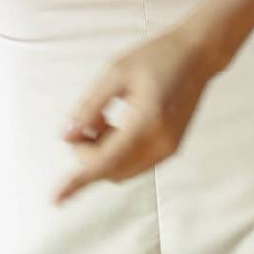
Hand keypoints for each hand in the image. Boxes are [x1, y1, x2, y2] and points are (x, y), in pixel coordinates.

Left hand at [55, 25, 213, 202]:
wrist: (198, 54)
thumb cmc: (156, 56)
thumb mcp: (116, 72)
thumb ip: (90, 106)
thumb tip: (65, 136)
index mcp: (146, 122)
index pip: (104, 162)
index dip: (77, 181)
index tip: (55, 198)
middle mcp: (160, 143)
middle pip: (109, 170)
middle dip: (88, 154)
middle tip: (84, 122)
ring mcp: (169, 149)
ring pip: (122, 172)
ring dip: (103, 155)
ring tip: (104, 119)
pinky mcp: (172, 148)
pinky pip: (135, 164)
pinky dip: (119, 153)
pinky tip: (118, 125)